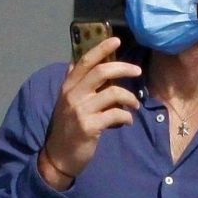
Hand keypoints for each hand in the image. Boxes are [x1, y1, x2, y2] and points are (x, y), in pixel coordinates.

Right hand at [41, 37, 141, 182]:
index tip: (117, 40)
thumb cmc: (67, 128)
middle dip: (123, 68)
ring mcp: (81, 110)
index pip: (86, 61)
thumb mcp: (66, 102)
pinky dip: (127, 117)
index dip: (102, 48)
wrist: (59, 156)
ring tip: (134, 105)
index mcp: (68, 86)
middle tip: (138, 71)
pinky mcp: (90, 127)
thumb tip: (74, 61)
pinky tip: (128, 121)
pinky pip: (116, 115)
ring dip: (129, 98)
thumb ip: (73, 82)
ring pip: (113, 93)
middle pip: (102, 71)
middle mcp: (73, 94)